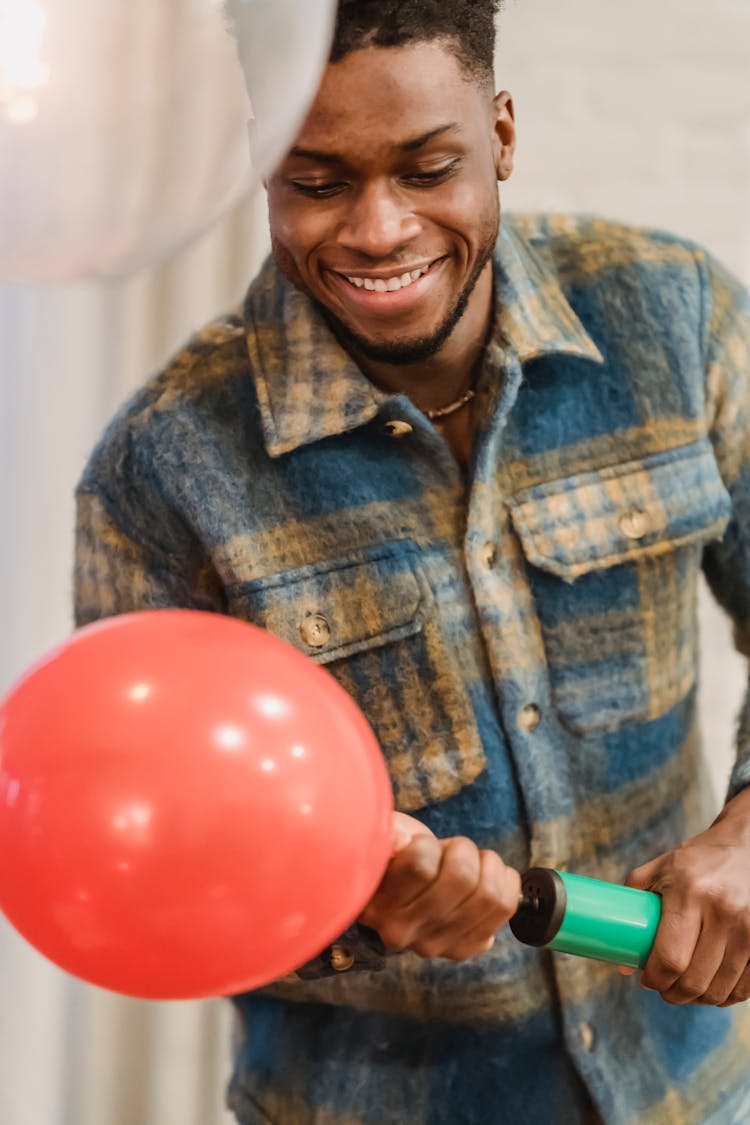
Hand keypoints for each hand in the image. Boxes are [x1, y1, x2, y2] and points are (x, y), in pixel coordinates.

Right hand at [358, 812, 520, 961]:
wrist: (400, 897)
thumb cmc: (391, 861)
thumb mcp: (380, 843)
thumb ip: (386, 840)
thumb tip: (400, 840)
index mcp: (378, 906)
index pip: (420, 863)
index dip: (427, 843)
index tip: (419, 846)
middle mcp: (406, 933)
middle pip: (462, 876)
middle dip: (461, 849)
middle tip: (449, 851)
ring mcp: (440, 944)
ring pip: (490, 893)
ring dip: (486, 864)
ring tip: (470, 862)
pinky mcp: (469, 946)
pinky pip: (507, 906)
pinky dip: (504, 879)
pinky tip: (486, 876)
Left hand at [625, 788, 749, 1005]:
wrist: (749, 846)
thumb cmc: (699, 859)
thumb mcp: (660, 869)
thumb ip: (634, 904)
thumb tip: (622, 961)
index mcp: (690, 892)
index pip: (670, 958)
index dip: (655, 979)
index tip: (647, 979)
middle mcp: (723, 912)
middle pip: (695, 981)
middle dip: (674, 994)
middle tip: (665, 988)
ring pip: (721, 990)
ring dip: (700, 998)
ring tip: (687, 988)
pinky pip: (746, 988)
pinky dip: (727, 995)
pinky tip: (714, 985)